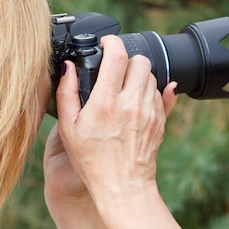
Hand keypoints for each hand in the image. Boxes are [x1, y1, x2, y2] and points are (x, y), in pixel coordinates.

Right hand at [42, 35, 178, 228]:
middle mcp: (131, 103)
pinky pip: (162, 92)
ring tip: (123, 90)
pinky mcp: (160, 120)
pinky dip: (150, 91)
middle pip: (139, 61)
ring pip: (151, 75)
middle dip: (127, 60)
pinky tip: (138, 99)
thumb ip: (66, 94)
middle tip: (115, 71)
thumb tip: (68, 68)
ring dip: (137, 76)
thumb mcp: (68, 129)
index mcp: (105, 103)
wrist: (123, 187)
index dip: (112, 42)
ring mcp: (149, 111)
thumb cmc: (92, 161)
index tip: (106, 42)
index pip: (117, 56)